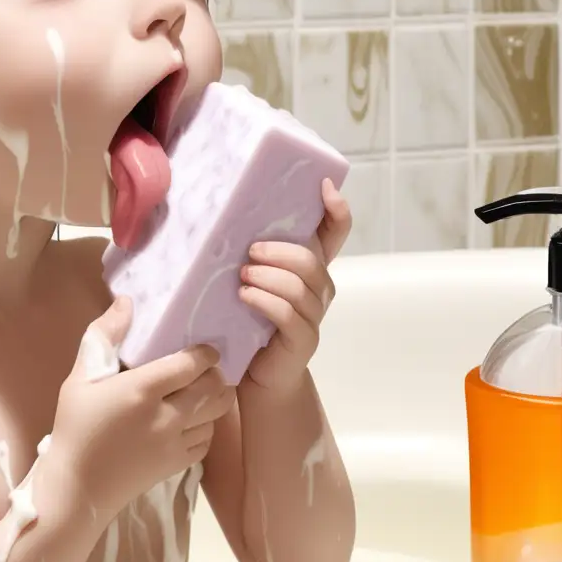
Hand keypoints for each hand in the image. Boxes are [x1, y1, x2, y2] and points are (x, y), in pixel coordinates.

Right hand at [48, 297, 233, 514]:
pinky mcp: (177, 465)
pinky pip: (207, 440)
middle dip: (216, 374)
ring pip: (216, 414)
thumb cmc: (76, 428)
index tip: (204, 348)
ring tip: (205, 392)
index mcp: (142, 390)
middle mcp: (166, 416)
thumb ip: (104, 336)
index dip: (206, 353)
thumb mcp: (80, 378)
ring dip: (215, 401)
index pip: (193, 364)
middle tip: (207, 369)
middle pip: (213, 387)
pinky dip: (206, 427)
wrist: (78, 487)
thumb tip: (126, 301)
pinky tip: (193, 420)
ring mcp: (174, 443)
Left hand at [239, 178, 352, 395]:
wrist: (260, 375)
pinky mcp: (302, 339)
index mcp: (312, 267)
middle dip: (280, 251)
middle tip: (250, 252)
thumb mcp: (255, 280)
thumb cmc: (252, 320)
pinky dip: (264, 301)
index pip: (337, 232)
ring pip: (300, 286)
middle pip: (311, 259)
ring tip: (242, 276)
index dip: (337, 209)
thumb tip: (224, 217)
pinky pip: (288, 313)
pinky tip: (245, 296)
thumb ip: (254, 255)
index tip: (324, 186)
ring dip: (268, 276)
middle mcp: (320, 288)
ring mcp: (314, 315)